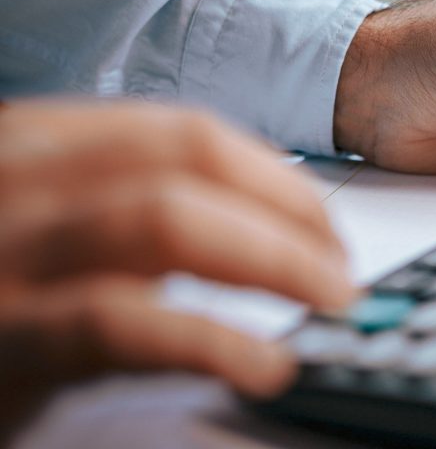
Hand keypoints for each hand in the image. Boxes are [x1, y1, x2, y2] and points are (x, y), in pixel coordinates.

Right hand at [0, 100, 353, 431]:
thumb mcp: (41, 226)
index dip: (274, 176)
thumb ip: (123, 209)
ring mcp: (3, 248)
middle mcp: (16, 173)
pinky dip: (212, 340)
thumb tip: (251, 225)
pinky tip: (266, 364)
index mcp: (36, 141)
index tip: (322, 222)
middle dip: (288, 210)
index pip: (185, 132)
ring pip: (167, 219)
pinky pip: (121, 324)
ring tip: (330, 300)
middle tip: (341, 267)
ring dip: (273, 258)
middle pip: (188, 161)